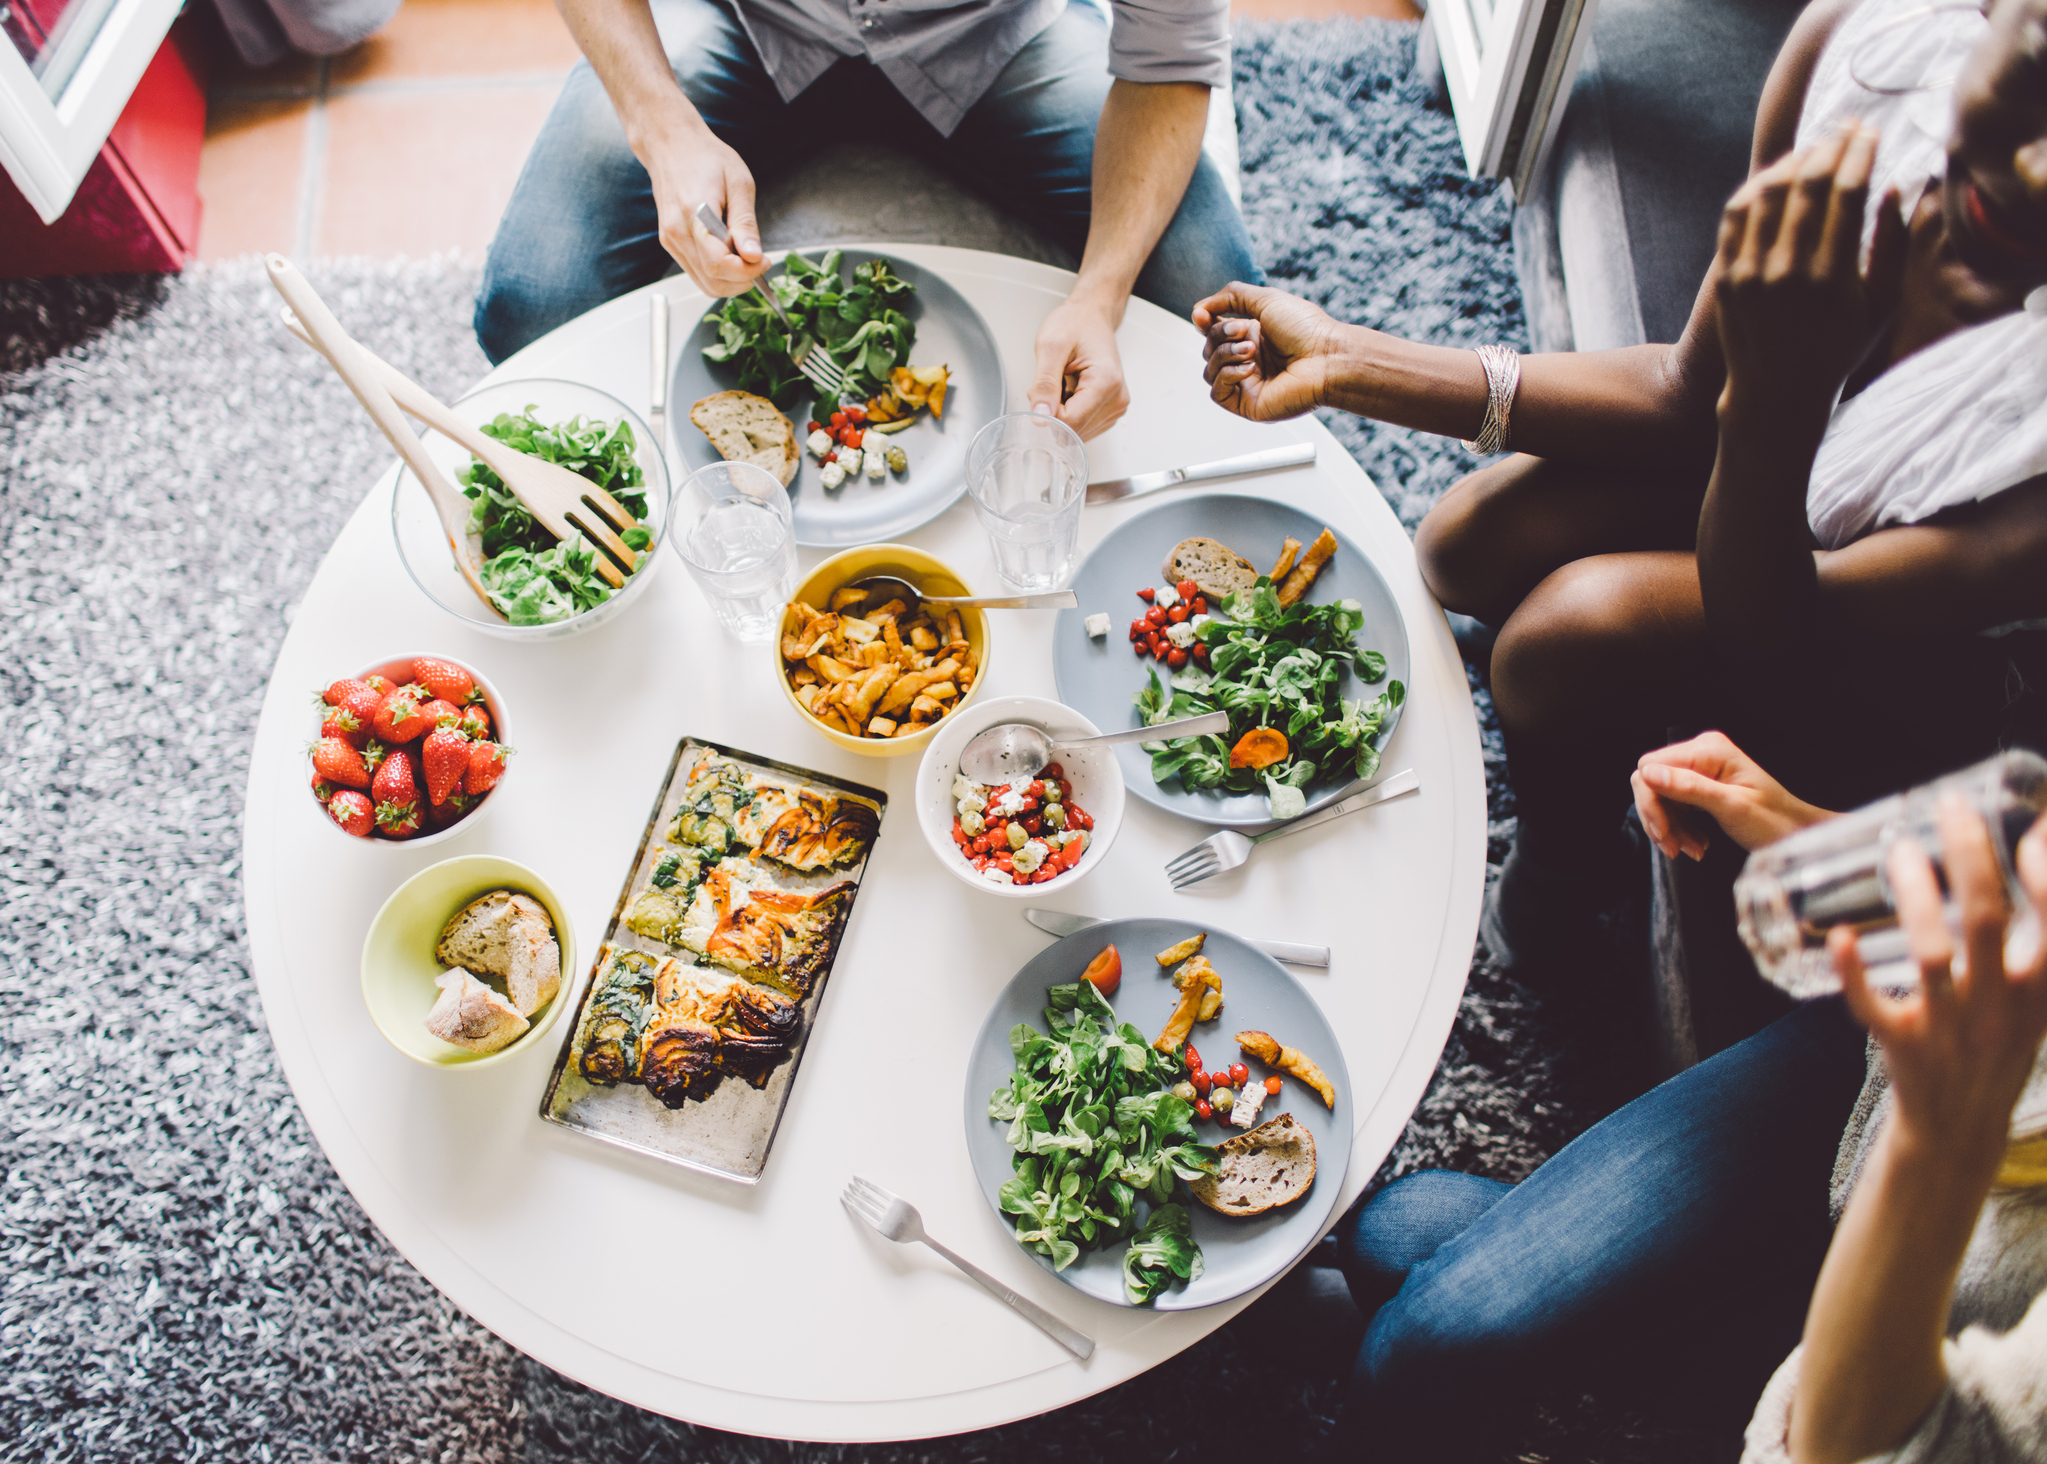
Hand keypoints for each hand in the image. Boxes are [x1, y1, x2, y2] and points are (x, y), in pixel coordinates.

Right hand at [642, 116, 767, 298]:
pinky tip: (730, 254)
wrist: (671, 145)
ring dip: (731, 280)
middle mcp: (677, 233)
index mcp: (695, 215)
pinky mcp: (670, 243)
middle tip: (759, 262)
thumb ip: (745, 223)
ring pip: (704, 283)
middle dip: (742, 281)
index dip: (746, 271)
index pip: (718, 264)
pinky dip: (718, 273)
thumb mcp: (739, 183)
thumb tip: (753, 256)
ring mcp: (671, 241)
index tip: (764, 261)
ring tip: (746, 258)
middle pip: (712, 281)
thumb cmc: (705, 158)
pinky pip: (697, 272)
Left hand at [1028, 296, 1128, 440]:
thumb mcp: (1051, 347)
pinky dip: (1070, 412)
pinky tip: (1071, 391)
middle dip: (1054, 413)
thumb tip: (1040, 417)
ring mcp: (1116, 407)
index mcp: (1106, 383)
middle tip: (1053, 382)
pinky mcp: (1110, 411)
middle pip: (1074, 430)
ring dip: (1062, 412)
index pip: (1070, 423)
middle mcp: (1117, 399)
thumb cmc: (1075, 324)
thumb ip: (1044, 384)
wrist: (1091, 315)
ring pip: (1077, 432)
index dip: (1047, 413)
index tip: (1040, 390)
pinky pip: (1082, 426)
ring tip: (1064, 383)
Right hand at [1192, 284, 1342, 421]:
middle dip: (1220, 336)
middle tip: (1244, 331)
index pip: (1214, 331)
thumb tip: (1199, 310)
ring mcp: (1248, 383)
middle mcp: (1249, 359)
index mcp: (1254, 335)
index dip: (1205, 323)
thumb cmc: (1307, 330)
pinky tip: (1249, 367)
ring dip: (1225, 354)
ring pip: (1209, 371)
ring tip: (1251, 349)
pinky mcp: (1248, 404)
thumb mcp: (1265, 299)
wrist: (1328, 358)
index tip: (1202, 315)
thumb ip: (1231, 296)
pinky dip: (1227, 375)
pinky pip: (1217, 392)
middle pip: (1209, 349)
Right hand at [1630, 731, 1832, 858]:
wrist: (1796, 833)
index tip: (1662, 832)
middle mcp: (1702, 753)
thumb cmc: (1775, 821)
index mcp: (1709, 750)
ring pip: (1659, 797)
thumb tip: (1649, 774)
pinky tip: (1695, 842)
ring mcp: (1701, 768)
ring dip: (1670, 827)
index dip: (1650, 801)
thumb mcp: (1732, 806)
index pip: (1651, 767)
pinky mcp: (1700, 784)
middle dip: (1659, 818)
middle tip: (1673, 846)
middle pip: (1651, 782)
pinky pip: (1673, 804)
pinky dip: (1679, 827)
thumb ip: (1690, 788)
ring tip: (1690, 849)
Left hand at [1713, 122, 1907, 413]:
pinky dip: (1757, 186)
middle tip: (1846, 126)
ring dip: (1793, 158)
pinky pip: (1736, 215)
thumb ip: (1893, 246)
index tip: (1871, 132)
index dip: (1860, 152)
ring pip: (1768, 192)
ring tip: (1814, 147)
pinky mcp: (1726, 277)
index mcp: (1833, 277)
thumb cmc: (1838, 349)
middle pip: (1808, 183)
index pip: (1847, 192)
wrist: (1775, 395)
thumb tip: (1897, 185)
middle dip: (1831, 144)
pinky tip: (1777, 174)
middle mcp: (1788, 272)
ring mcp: (1751, 274)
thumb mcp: (1881, 306)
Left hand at [1833, 800, 2046, 1159]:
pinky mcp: (1902, 1045)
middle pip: (1989, 922)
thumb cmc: (1996, 1044)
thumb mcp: (2035, 999)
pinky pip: (1874, 1006)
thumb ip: (2037, 943)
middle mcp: (2001, 1008)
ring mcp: (1950, 1028)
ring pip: (1932, 955)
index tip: (2031, 832)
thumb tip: (2032, 851)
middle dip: (1969, 856)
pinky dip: (1855, 972)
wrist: (1959, 1130)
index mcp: (2041, 993)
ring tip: (1894, 848)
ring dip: (1913, 897)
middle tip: (1948, 805)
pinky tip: (1839, 936)